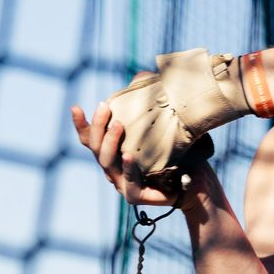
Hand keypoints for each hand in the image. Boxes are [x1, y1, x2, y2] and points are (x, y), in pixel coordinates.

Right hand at [70, 93, 213, 207]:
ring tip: (118, 125)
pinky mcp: (135, 196)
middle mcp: (113, 167)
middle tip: (105, 106)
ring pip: (106, 163)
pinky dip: (127, 168)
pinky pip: (128, 183)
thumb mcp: (164, 123)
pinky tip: (128, 156)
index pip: (90, 138)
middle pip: (94, 147)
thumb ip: (149, 102)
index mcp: (114, 152)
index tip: (75, 107)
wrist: (198, 181)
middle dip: (97, 125)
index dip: (81, 124)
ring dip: (109, 142)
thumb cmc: (180, 152)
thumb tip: (140, 76)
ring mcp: (122, 183)